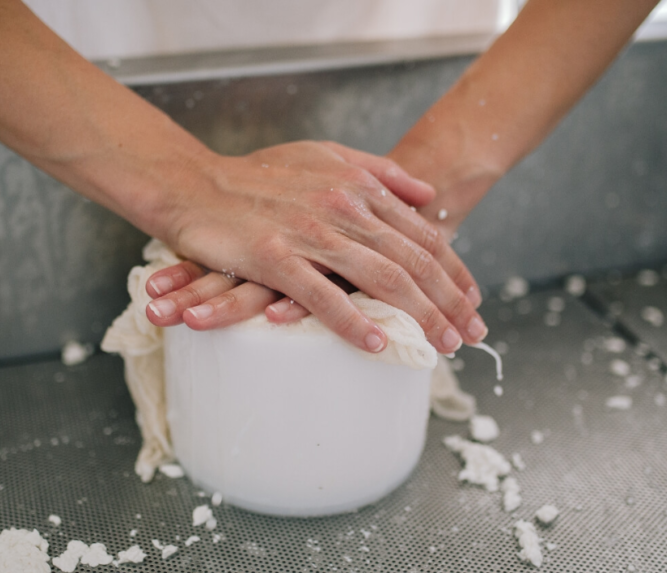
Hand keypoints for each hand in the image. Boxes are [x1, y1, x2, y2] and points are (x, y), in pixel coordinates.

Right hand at [146, 140, 485, 354]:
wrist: (192, 183)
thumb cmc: (256, 175)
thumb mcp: (325, 156)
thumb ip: (379, 172)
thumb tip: (427, 193)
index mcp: (358, 187)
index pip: (422, 235)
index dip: (454, 272)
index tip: (474, 302)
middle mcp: (342, 207)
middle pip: (411, 260)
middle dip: (449, 302)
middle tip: (471, 335)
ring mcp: (309, 231)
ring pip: (380, 278)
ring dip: (417, 315)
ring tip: (441, 345)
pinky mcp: (274, 256)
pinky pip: (321, 295)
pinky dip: (353, 321)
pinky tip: (378, 344)